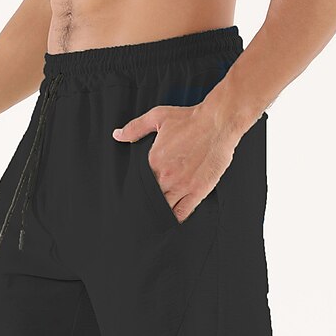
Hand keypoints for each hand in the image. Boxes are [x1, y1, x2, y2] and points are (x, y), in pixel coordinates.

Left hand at [112, 102, 244, 222]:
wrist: (218, 123)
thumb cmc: (190, 119)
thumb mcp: (158, 117)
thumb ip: (135, 128)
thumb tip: (118, 135)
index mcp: (154, 161)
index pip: (140, 184)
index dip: (138, 190)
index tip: (138, 193)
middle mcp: (166, 177)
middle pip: (151, 198)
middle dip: (148, 202)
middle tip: (147, 206)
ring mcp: (183, 186)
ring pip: (165, 207)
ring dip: (161, 211)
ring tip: (158, 213)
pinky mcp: (198, 190)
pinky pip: (183, 212)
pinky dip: (176, 217)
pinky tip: (173, 217)